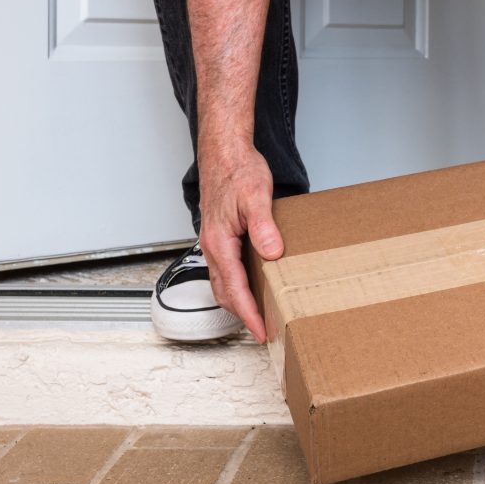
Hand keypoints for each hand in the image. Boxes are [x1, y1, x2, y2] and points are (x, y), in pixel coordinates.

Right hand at [197, 137, 283, 342]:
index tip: (261, 330)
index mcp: (219, 241)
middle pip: (224, 292)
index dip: (248, 312)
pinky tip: (251, 284)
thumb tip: (271, 252)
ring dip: (237, 302)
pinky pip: (225, 269)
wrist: (224, 152)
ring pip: (222, 282)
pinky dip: (236, 285)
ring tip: (258, 315)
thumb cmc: (237, 170)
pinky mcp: (219, 237)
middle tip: (262, 331)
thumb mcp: (256, 196)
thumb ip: (263, 226)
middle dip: (242, 314)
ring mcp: (214, 242)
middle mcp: (212, 246)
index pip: (235, 287)